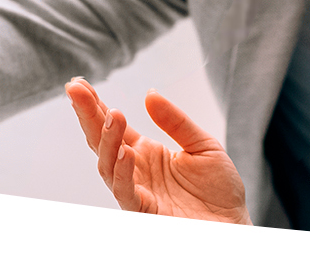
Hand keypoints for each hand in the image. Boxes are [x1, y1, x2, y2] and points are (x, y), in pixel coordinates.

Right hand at [64, 78, 250, 224]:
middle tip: (76, 90)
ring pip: (108, 166)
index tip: (79, 84)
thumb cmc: (219, 190)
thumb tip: (149, 94)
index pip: (114, 127)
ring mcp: (137, 191)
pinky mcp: (144, 211)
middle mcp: (135, 171)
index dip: (94, 106)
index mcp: (146, 153)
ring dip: (108, 139)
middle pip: (102, 141)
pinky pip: (126, 192)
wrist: (234, 225)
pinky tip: (125, 151)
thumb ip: (176, 121)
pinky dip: (123, 172)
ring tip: (113, 113)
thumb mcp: (203, 145)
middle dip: (88, 115)